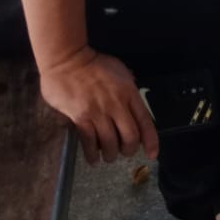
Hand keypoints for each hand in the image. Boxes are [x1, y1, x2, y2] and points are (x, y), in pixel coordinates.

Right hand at [39, 48, 159, 166]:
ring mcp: (98, 112)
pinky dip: (93, 155)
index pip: (145, 120)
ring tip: (108, 156)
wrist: (68, 60)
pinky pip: (89, 144)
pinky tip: (93, 158)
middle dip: (129, 150)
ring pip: (110, 144)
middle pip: (130, 137)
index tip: (152, 154)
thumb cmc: (94, 64)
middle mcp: (116, 104)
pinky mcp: (81, 118)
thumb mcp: (119, 71)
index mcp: (128, 92)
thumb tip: (132, 103)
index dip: (150, 140)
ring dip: (111, 155)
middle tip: (124, 152)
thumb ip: (127, 88)